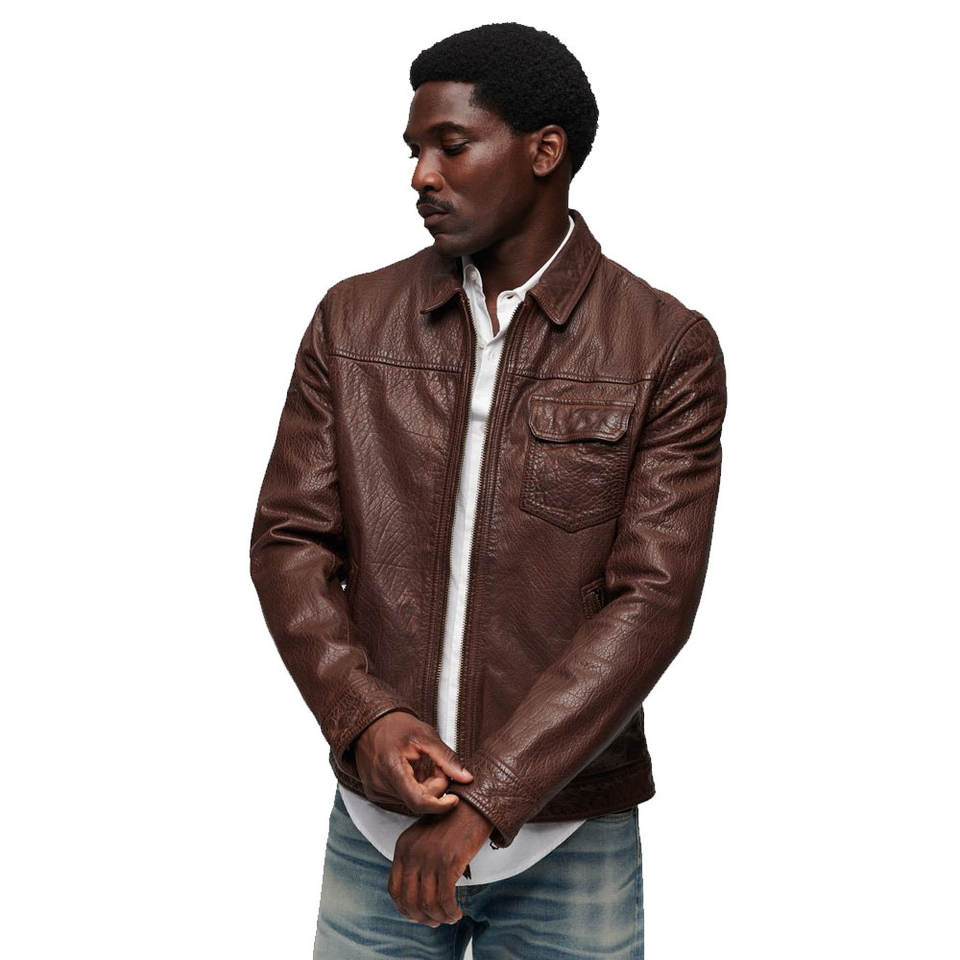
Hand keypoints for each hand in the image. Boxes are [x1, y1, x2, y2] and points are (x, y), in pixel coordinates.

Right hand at [353, 711, 473, 815]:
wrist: (370, 722)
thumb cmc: (395, 726)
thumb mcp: (425, 735)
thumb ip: (446, 758)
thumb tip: (466, 778)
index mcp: (391, 769)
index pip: (419, 802)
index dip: (440, 804)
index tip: (454, 798)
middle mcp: (380, 784)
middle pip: (417, 801)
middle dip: (434, 787)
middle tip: (438, 766)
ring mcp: (375, 790)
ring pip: (410, 801)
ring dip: (424, 787)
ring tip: (423, 765)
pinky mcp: (374, 792)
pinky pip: (401, 798)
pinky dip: (413, 788)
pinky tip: (412, 771)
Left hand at [388, 799, 493, 925]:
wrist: (474, 805)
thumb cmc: (452, 823)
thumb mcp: (424, 838)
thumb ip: (416, 861)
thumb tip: (416, 899)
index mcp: (403, 846)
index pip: (394, 889)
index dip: (404, 909)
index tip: (417, 916)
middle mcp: (412, 853)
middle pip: (410, 900)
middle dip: (423, 917)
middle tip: (436, 922)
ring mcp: (430, 857)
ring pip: (428, 904)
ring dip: (439, 917)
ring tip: (450, 918)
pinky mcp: (449, 862)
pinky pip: (445, 899)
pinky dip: (451, 912)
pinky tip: (457, 912)